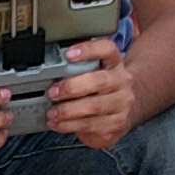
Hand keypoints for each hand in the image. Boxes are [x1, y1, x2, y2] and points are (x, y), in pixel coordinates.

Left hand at [41, 33, 140, 152]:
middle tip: (52, 93)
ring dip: (67, 110)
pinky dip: (69, 125)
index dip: (88, 50)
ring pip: (93, 106)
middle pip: (98, 81)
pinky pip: (91, 124)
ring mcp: (122, 103)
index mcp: (114, 63)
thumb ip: (80, 69)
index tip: (68, 54)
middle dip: (71, 87)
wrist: (126, 111)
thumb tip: (48, 73)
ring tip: (52, 113)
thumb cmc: (103, 90)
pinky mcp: (117, 123)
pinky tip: (58, 124)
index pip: (107, 49)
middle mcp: (122, 81)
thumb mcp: (97, 73)